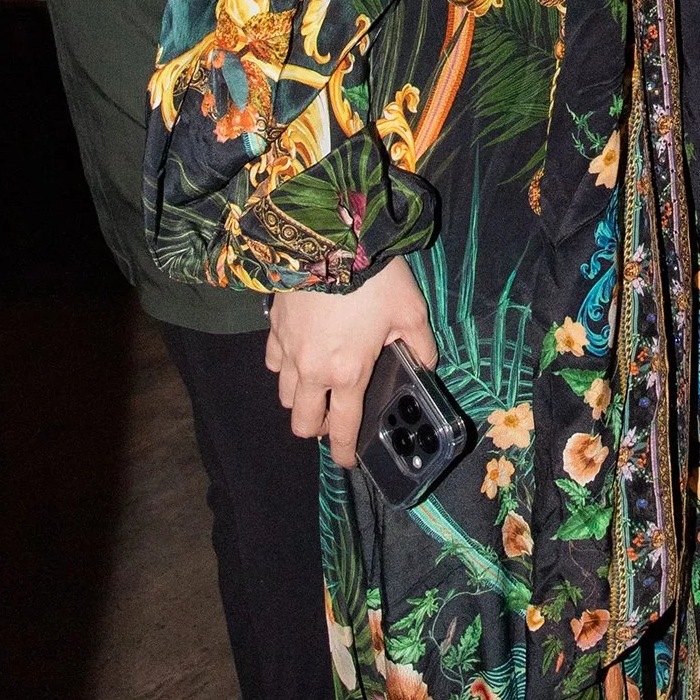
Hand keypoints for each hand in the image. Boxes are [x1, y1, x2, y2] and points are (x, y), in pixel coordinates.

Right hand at [266, 255, 436, 465]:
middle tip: (332, 416)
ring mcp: (289, 351)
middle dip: (316, 428)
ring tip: (316, 384)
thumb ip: (421, 344)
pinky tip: (299, 353)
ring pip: (284, 395)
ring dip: (300, 398)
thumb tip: (426, 363)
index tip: (347, 461)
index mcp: (348, 375)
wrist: (329, 239)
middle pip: (301, 423)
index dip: (343, 452)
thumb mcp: (412, 311)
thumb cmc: (375, 279)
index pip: (341, 429)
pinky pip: (274, 362)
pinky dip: (285, 366)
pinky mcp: (273, 329)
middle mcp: (312, 371)